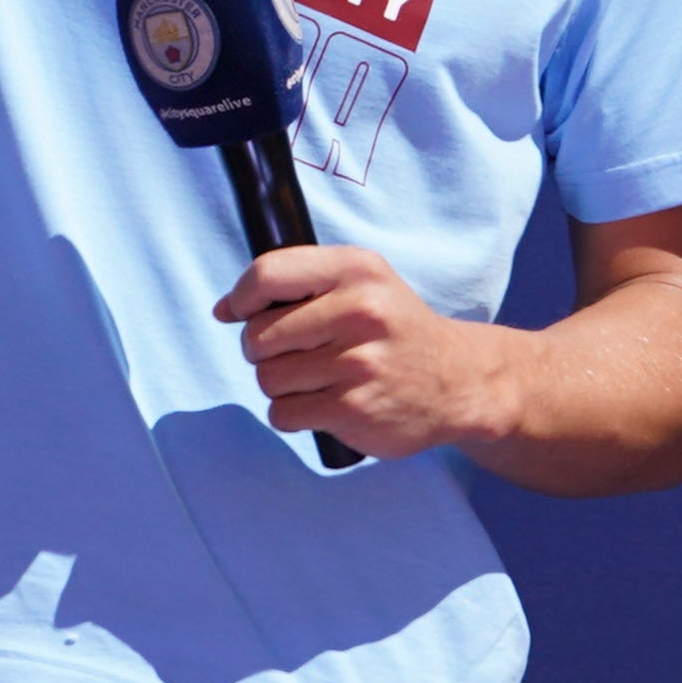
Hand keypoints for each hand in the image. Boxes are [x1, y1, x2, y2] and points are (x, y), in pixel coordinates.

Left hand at [215, 245, 502, 462]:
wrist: (457, 381)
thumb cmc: (394, 329)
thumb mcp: (362, 283)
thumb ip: (295, 284)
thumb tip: (223, 310)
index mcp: (356, 269)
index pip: (266, 275)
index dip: (241, 298)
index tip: (241, 311)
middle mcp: (359, 311)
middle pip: (258, 335)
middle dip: (262, 349)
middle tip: (293, 353)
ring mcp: (358, 364)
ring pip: (267, 377)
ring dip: (280, 384)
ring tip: (314, 379)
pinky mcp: (354, 409)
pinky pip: (283, 413)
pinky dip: (292, 413)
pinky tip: (321, 404)